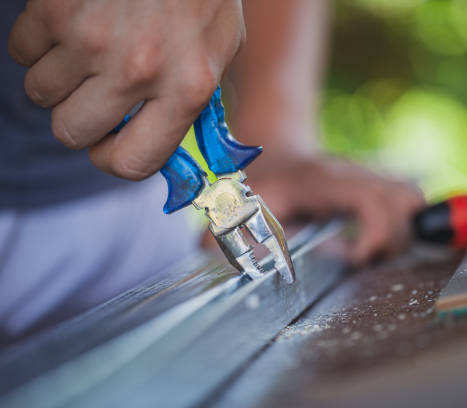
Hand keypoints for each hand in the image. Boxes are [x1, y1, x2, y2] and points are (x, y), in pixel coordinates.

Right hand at [9, 0, 243, 179]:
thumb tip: (165, 144)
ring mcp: (92, 38)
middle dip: (78, 118)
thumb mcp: (220, 51)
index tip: (109, 146)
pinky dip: (38, 42)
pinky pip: (21, 50)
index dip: (113, 160)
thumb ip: (193, 101)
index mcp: (186, 88)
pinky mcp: (55, 8)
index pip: (133, 162)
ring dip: (57, 78)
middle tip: (93, 95)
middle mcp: (138, 70)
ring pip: (40, 92)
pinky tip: (70, 24)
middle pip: (72, 132)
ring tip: (86, 51)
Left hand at [244, 155, 424, 264]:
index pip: (375, 199)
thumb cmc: (260, 182)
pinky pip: (406, 200)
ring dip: (400, 231)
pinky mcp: (376, 184)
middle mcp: (353, 172)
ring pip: (412, 198)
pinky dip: (399, 224)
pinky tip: (373, 240)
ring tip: (370, 250)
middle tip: (363, 257)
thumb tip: (257, 263)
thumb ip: (252, 235)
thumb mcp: (247, 208)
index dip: (378, 233)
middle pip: (406, 198)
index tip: (357, 257)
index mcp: (324, 179)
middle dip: (393, 237)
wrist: (273, 154)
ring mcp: (368, 175)